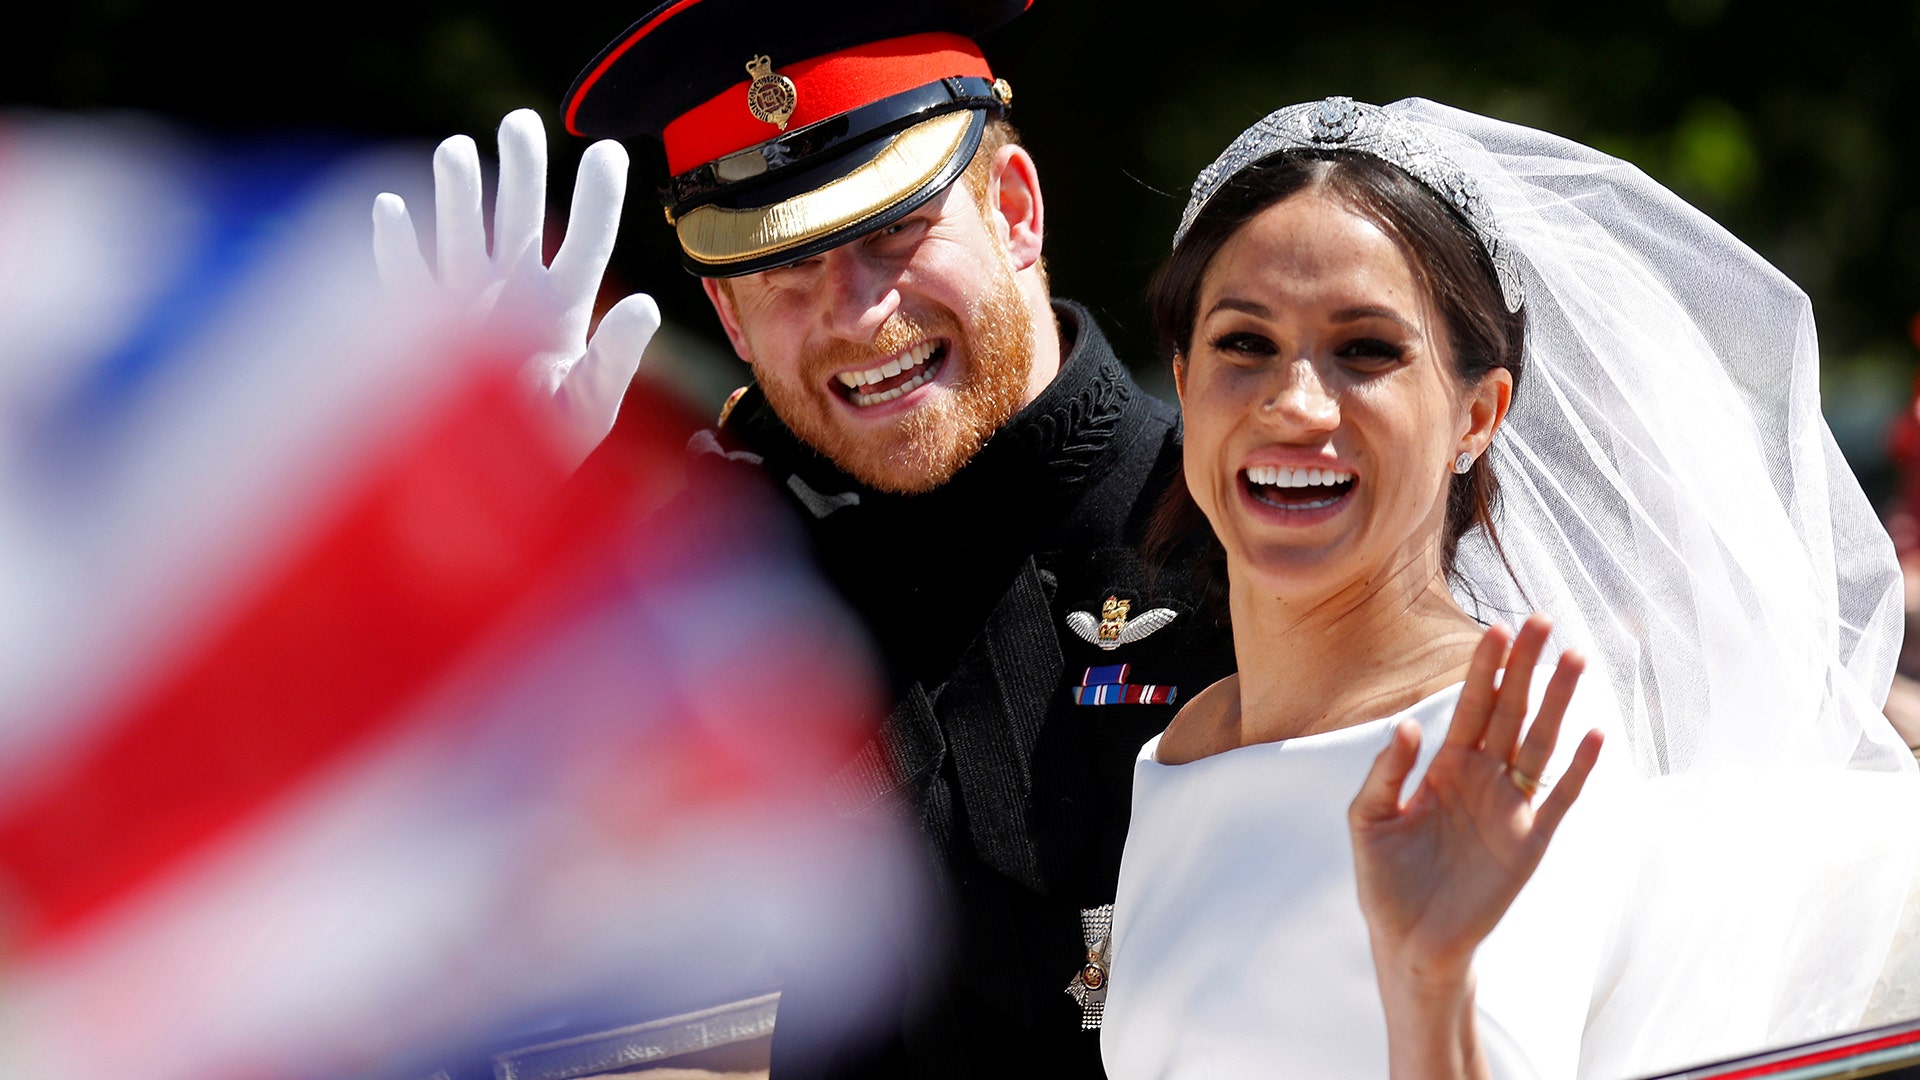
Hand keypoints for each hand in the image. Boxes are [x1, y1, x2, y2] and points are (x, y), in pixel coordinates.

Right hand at [371, 109, 660, 469]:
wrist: (492, 495)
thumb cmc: (551, 451)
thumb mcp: (592, 405)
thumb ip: (617, 355)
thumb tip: (650, 304)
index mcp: (564, 310)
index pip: (586, 241)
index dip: (598, 196)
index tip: (609, 149)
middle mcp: (515, 298)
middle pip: (520, 218)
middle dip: (519, 169)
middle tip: (521, 121)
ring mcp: (467, 310)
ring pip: (462, 235)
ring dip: (459, 195)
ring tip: (458, 149)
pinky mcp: (422, 331)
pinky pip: (404, 278)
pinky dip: (395, 245)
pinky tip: (390, 209)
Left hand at [1348, 616, 1602, 1079]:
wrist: (1410, 941)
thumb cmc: (1384, 880)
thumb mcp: (1367, 820)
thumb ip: (1386, 773)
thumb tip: (1409, 725)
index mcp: (1443, 767)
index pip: (1469, 707)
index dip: (1482, 670)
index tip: (1495, 628)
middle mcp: (1482, 779)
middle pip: (1509, 712)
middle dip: (1525, 668)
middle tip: (1542, 621)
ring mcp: (1510, 808)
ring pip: (1540, 743)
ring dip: (1559, 703)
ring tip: (1576, 659)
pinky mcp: (1530, 843)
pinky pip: (1559, 799)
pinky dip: (1579, 769)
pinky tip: (1595, 734)